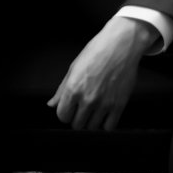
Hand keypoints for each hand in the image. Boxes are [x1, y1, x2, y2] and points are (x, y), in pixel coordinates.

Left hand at [49, 15, 157, 130]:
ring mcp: (104, 104)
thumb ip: (61, 90)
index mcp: (73, 88)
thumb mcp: (74, 68)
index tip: (70, 108)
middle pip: (77, 124)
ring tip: (95, 109)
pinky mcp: (119, 105)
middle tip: (83, 108)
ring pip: (92, 127)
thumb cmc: (96, 52)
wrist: (121, 45)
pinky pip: (109, 127)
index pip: (62, 116)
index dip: (65, 113)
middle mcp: (87, 98)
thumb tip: (51, 104)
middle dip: (77, 117)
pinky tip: (105, 113)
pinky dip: (106, 123)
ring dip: (91, 120)